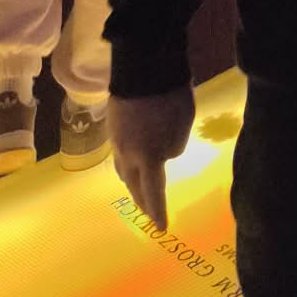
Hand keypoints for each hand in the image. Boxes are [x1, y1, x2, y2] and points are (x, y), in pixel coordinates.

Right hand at [110, 88, 193, 229]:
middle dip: (143, 202)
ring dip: (133, 183)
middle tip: (150, 213)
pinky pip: (120, 154)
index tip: (162, 228)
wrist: (142, 68)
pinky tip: (134, 162)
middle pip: (133, 186)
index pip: (153, 192)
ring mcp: (116, 141)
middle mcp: (127, 155)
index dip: (157, 211)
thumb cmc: (171, 97)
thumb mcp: (183, 125)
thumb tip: (163, 155)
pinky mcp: (112, 127)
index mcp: (147, 158)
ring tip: (141, 190)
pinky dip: (129, 164)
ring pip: (123, 171)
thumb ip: (174, 147)